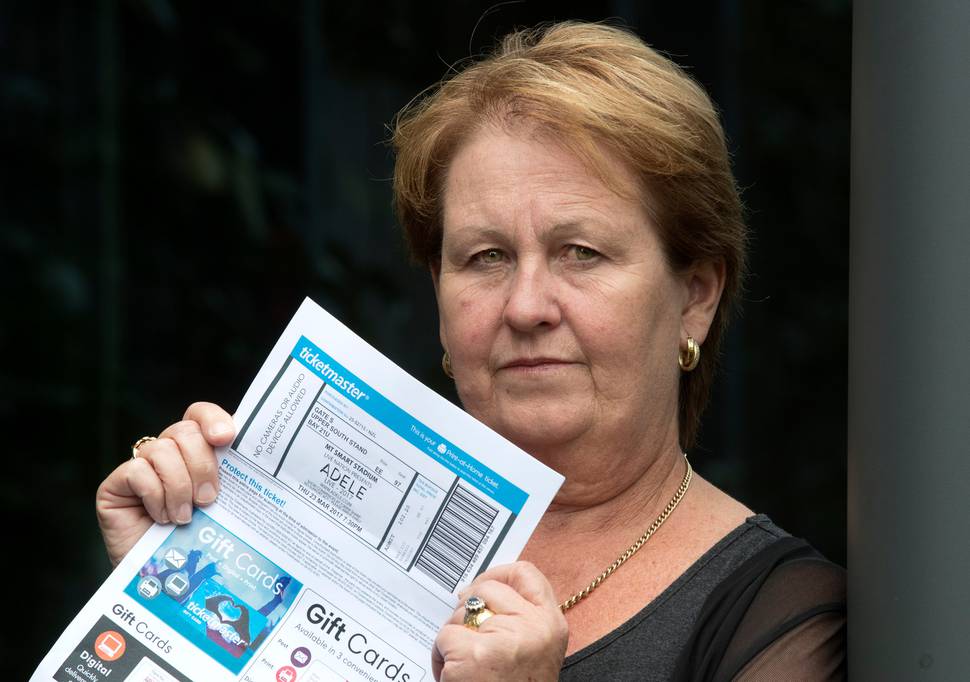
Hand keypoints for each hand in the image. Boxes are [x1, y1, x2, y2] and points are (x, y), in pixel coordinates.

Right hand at [95, 402, 234, 566]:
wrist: (165, 582)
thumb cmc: (199, 541)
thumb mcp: (223, 506)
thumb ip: (235, 481)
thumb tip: (266, 466)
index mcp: (195, 452)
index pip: (200, 415)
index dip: (213, 419)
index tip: (227, 437)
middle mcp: (167, 453)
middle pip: (185, 431)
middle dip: (202, 464)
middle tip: (209, 498)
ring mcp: (139, 467)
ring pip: (162, 450)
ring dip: (179, 486)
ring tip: (184, 517)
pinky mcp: (115, 485)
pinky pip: (138, 471)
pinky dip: (155, 495)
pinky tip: (161, 517)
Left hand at [432, 562, 567, 681]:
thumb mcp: (536, 653)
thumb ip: (522, 621)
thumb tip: (482, 596)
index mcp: (552, 625)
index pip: (526, 573)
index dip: (498, 573)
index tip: (481, 586)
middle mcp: (533, 626)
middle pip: (486, 588)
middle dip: (468, 610)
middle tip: (467, 637)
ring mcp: (504, 638)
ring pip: (461, 614)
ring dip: (453, 639)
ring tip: (466, 668)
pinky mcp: (474, 654)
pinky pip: (444, 637)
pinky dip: (441, 658)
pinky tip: (455, 678)